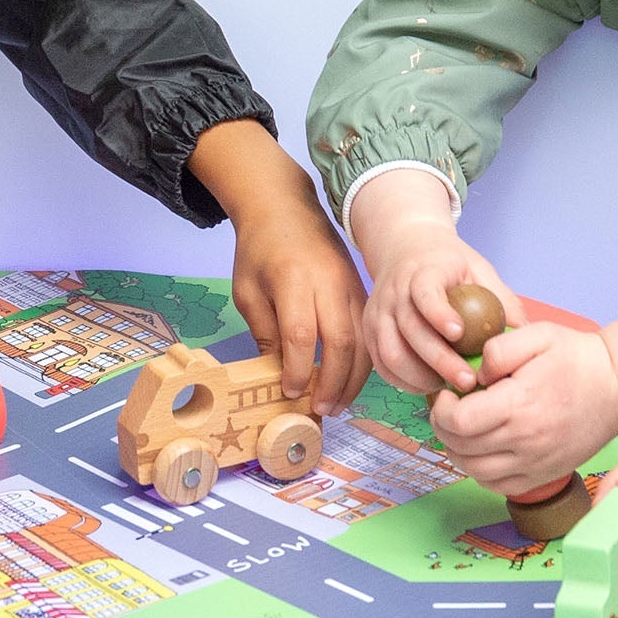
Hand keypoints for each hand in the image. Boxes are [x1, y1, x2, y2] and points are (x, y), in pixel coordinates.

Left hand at [187, 123, 366, 414]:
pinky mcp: (361, 290)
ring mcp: (350, 285)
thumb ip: (264, 331)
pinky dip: (363, 360)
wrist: (285, 209)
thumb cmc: (259, 251)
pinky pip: (369, 331)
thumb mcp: (247, 291)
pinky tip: (350, 380)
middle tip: (321, 409)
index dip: (299, 369)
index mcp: (294, 280)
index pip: (301, 334)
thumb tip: (279, 373)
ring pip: (362, 339)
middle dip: (333, 382)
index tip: (290, 392)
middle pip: (341, 340)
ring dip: (353, 378)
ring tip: (337, 404)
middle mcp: (328, 283)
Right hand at [360, 220, 521, 396]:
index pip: (424, 292)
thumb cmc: (448, 264)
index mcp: (422, 271)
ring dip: (419, 377)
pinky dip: (403, 381)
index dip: (439, 314)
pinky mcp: (369, 331)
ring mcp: (378, 313)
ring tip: (448, 387)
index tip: (459, 333)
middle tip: (468, 381)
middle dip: (439, 361)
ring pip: (390, 353)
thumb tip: (525, 334)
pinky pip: (381, 364)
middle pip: (409, 330)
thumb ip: (501, 298)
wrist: (404, 249)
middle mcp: (394, 292)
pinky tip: (427, 385)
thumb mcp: (478, 269)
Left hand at [431, 322, 617, 494]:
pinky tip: (482, 449)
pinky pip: (498, 487)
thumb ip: (498, 349)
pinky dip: (480, 472)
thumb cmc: (577, 358)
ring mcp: (537, 463)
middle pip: (460, 448)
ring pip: (475, 472)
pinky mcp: (545, 475)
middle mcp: (526, 441)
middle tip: (448, 408)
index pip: (458, 422)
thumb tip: (474, 376)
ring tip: (462, 428)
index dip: (440, 409)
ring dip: (457, 451)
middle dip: (443, 427)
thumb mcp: (537, 334)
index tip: (446, 393)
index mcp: (519, 405)